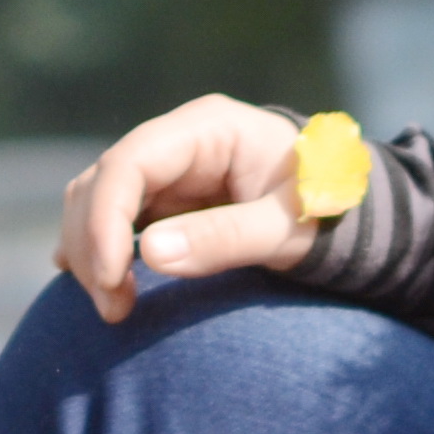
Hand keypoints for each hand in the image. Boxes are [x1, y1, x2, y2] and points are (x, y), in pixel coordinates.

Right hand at [53, 94, 323, 320]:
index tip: (109, 277)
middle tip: (114, 306)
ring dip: (91, 249)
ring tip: (114, 305)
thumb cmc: (322, 207)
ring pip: (96, 198)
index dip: (106, 218)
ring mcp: (165, 169)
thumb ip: (225, 237)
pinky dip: (96, 246)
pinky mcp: (161, 198)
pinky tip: (95, 281)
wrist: (342, 208)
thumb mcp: (286, 228)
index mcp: (207, 128)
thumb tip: (150, 254)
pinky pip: (110, 216)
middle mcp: (176, 141)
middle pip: (102, 180)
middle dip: (93, 242)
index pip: (130, 162)